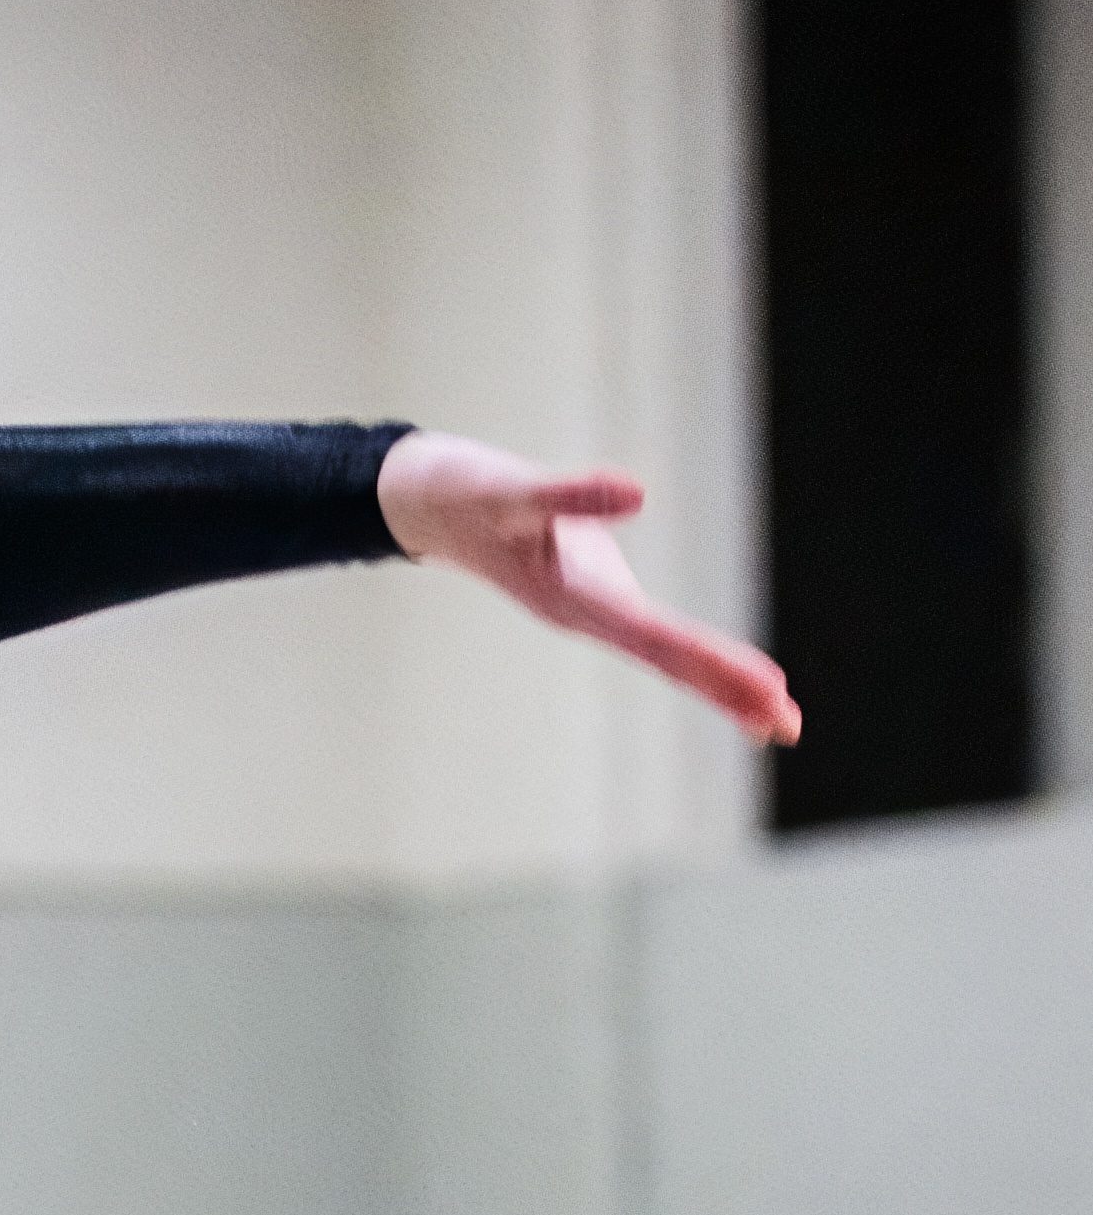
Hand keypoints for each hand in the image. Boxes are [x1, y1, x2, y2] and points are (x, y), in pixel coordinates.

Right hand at [376, 430, 799, 742]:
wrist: (426, 504)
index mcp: (568, 596)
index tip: (763, 686)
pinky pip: (656, 637)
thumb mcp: (508, 488)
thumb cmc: (462, 494)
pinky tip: (728, 676)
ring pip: (664, 658)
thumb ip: (567, 492)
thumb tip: (638, 492)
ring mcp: (588, 610)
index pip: (654, 636)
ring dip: (719, 688)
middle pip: (665, 661)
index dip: (710, 660)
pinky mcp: (594, 596)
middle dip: (727, 691)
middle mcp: (583, 614)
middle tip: (788, 726)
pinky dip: (696, 658)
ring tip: (778, 719)